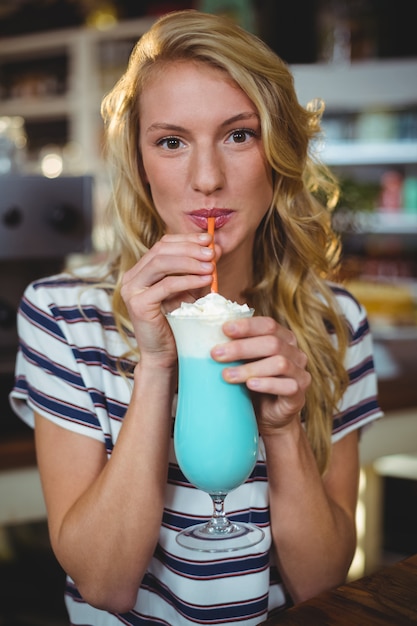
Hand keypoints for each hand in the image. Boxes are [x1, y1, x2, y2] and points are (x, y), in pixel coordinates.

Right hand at [120, 233, 215, 365]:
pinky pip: (166, 285)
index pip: (163, 244)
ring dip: (189, 261)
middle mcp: (132, 277)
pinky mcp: (138, 304)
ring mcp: (132, 290)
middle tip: (212, 251)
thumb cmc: (178, 324)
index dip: (187, 239)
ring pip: (161, 263)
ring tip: (211, 265)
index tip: (210, 239)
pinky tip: (206, 280)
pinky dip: (188, 280)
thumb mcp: (190, 291)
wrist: (165, 356)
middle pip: (161, 250)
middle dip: (190, 248)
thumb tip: (217, 247)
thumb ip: (199, 270)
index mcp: (142, 270)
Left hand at [211, 316, 310, 434]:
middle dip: (241, 348)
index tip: (224, 329)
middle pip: (272, 343)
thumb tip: (203, 336)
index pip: (268, 325)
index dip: (247, 326)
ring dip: (250, 368)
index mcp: (283, 338)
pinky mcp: (299, 394)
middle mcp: (295, 353)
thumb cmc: (253, 382)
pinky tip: (250, 385)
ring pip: (279, 363)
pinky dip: (267, 384)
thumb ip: (235, 347)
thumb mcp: (243, 362)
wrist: (268, 415)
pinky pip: (287, 386)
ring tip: (226, 375)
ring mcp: (300, 373)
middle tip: (216, 354)